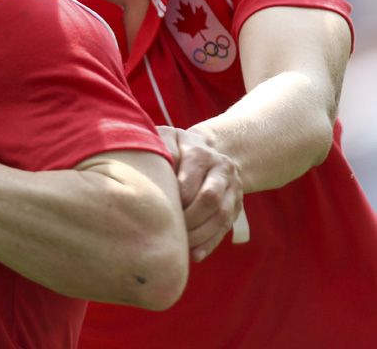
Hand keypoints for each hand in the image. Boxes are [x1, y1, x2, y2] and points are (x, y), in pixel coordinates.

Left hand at [157, 126, 242, 261]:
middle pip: (210, 200)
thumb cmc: (177, 146)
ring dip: (200, 235)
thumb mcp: (168, 139)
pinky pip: (226, 227)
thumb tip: (157, 170)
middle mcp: (222, 169)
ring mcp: (233, 187)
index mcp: (201, 154)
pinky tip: (195, 255)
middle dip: (189, 219)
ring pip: (221, 216)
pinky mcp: (236, 204)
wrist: (208, 147)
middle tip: (168, 230)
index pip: (189, 183)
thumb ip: (161, 149)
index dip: (175, 201)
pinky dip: (210, 243)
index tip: (158, 210)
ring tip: (179, 245)